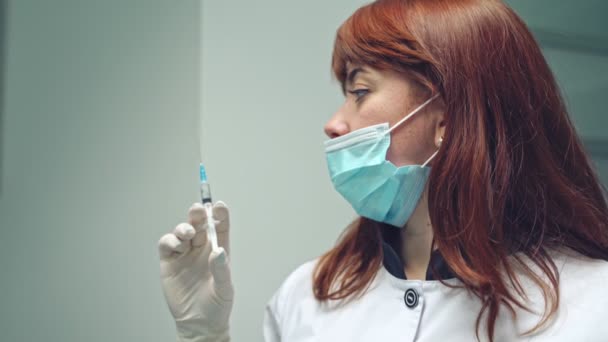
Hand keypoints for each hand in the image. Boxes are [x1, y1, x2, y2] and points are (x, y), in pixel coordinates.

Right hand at [158, 201, 232, 341]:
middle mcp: (201, 248)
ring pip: (182, 231)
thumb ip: (221, 270)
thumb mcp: (224, 289)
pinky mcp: (169, 262)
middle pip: (199, 224)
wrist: (198, 323)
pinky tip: (176, 245)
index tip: (219, 206)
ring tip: (188, 233)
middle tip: (198, 211)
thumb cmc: (216, 305)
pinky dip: (170, 240)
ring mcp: (184, 254)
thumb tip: (218, 251)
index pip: (220, 226)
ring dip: (184, 227)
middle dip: (198, 215)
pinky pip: (167, 244)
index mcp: (218, 250)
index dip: (220, 214)